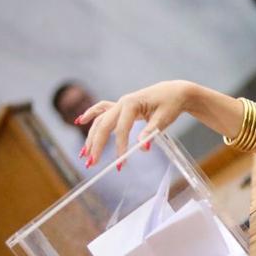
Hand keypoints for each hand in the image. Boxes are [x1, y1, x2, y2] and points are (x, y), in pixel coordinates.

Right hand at [76, 81, 192, 168]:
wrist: (175, 92)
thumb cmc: (171, 104)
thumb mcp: (164, 119)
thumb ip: (151, 132)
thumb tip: (142, 148)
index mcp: (132, 104)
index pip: (122, 128)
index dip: (120, 146)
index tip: (120, 163)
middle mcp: (122, 103)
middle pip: (104, 125)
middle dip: (97, 145)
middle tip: (92, 163)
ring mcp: (120, 104)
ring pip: (100, 120)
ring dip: (91, 137)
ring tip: (84, 154)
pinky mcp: (121, 107)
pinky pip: (102, 110)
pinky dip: (91, 115)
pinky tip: (81, 121)